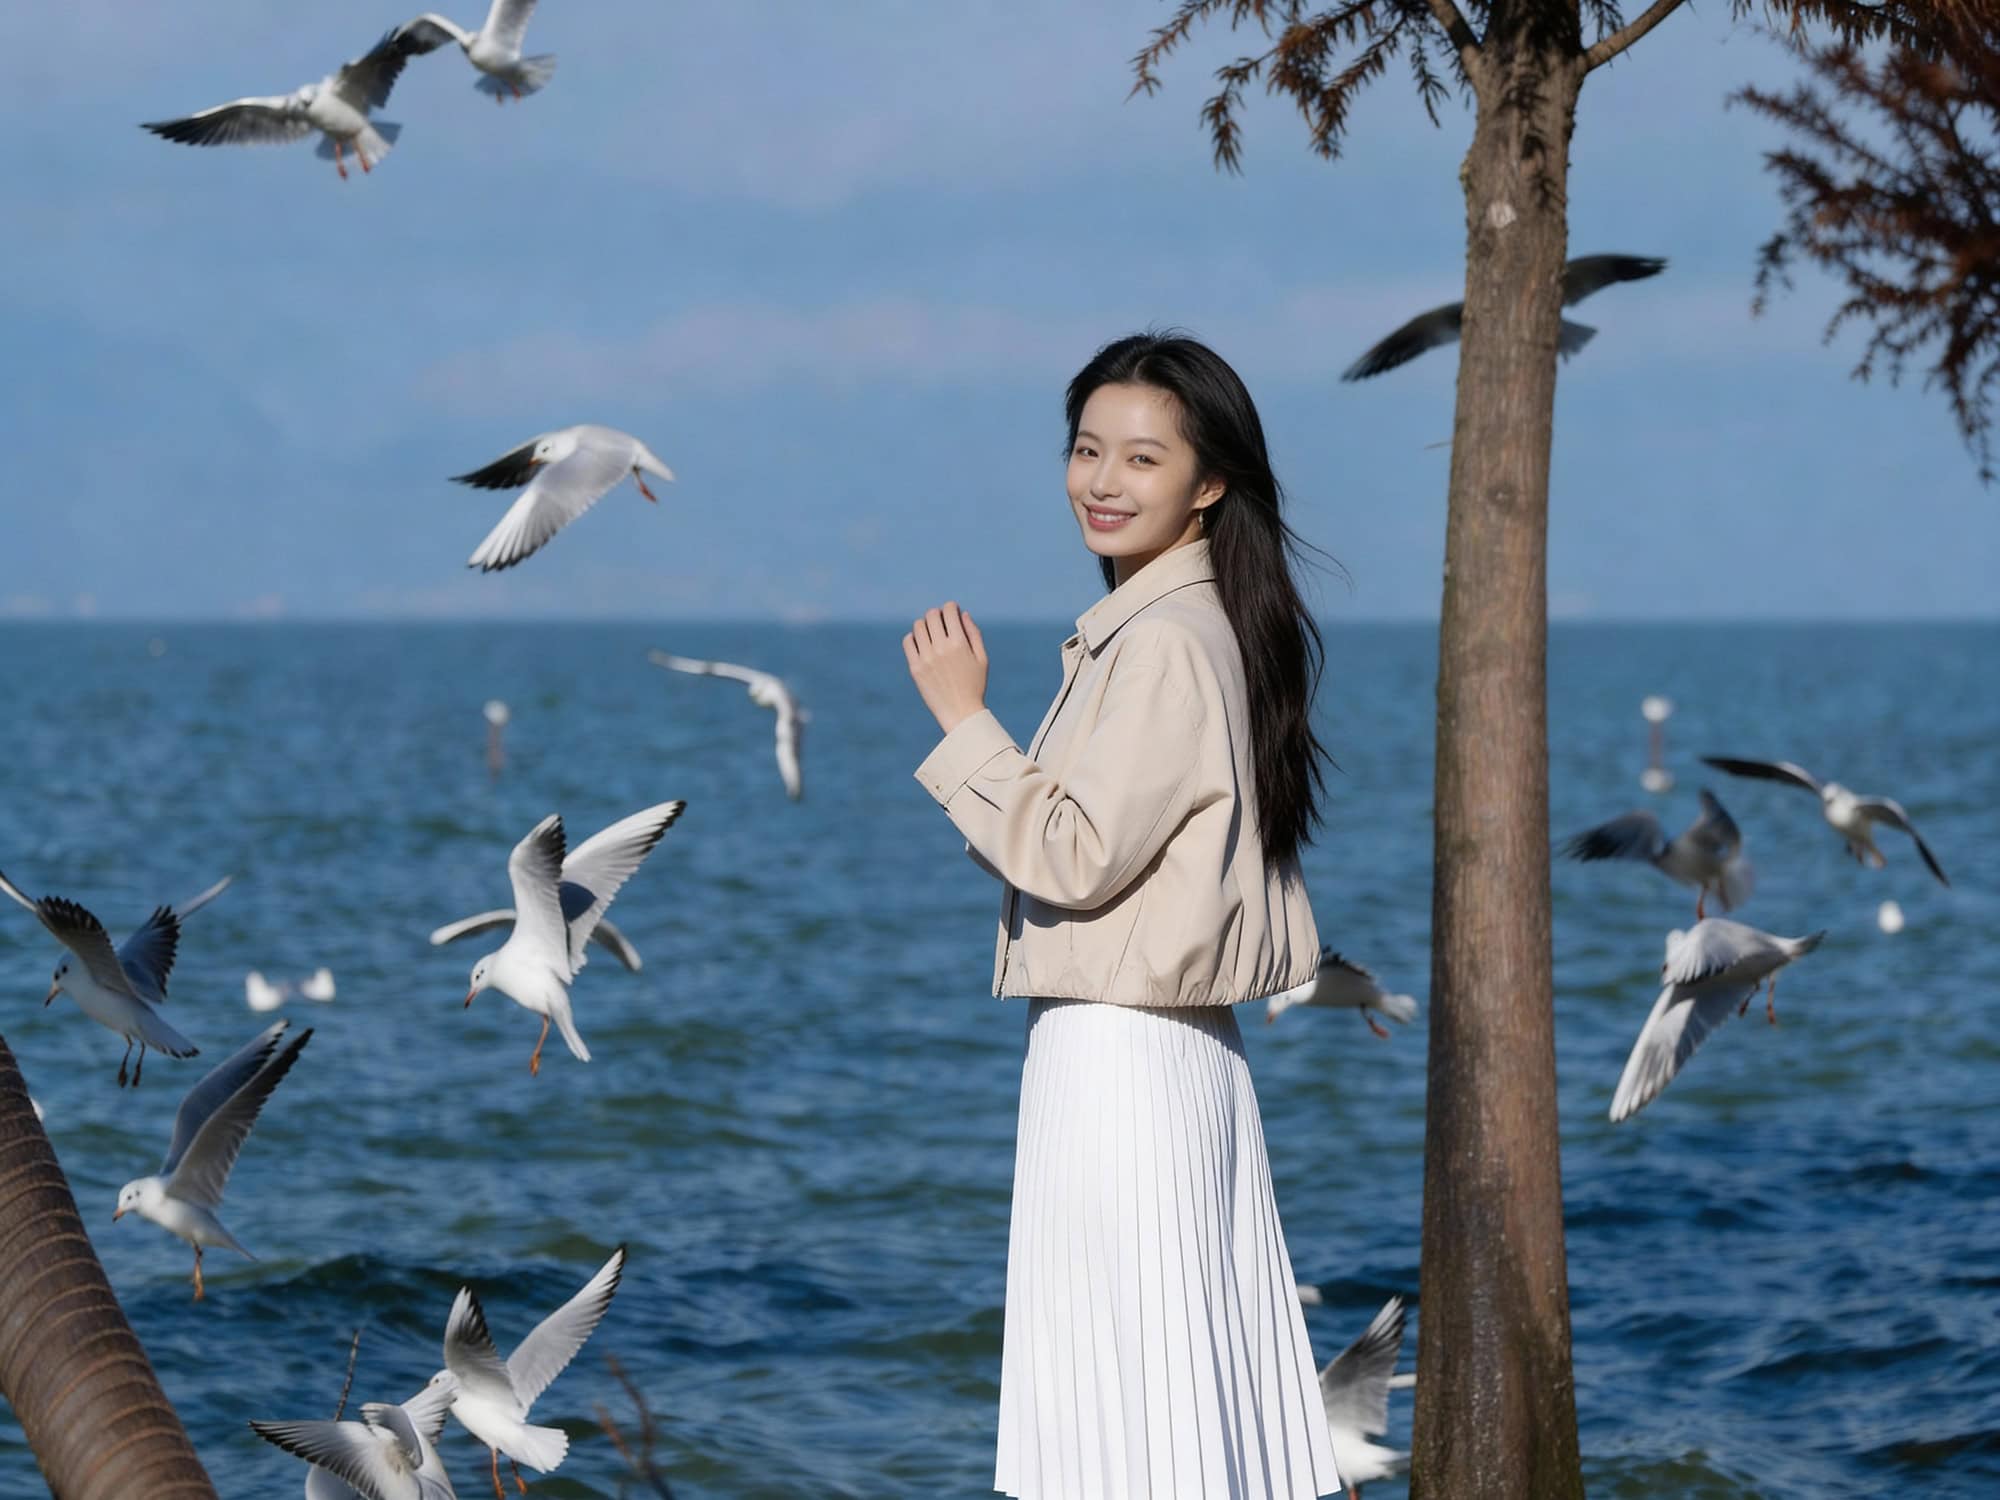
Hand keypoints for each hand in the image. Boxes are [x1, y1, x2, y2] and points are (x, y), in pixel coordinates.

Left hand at [904, 601, 987, 734]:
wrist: (960, 712)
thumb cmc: (975, 685)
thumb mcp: (981, 658)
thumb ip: (973, 633)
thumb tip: (962, 614)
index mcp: (959, 643)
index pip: (949, 611)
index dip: (951, 607)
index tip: (952, 612)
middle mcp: (941, 648)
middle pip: (932, 616)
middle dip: (938, 614)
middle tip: (942, 622)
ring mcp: (926, 658)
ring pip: (918, 626)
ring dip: (925, 625)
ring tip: (932, 634)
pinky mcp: (915, 668)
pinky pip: (908, 642)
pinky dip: (913, 638)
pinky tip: (922, 643)